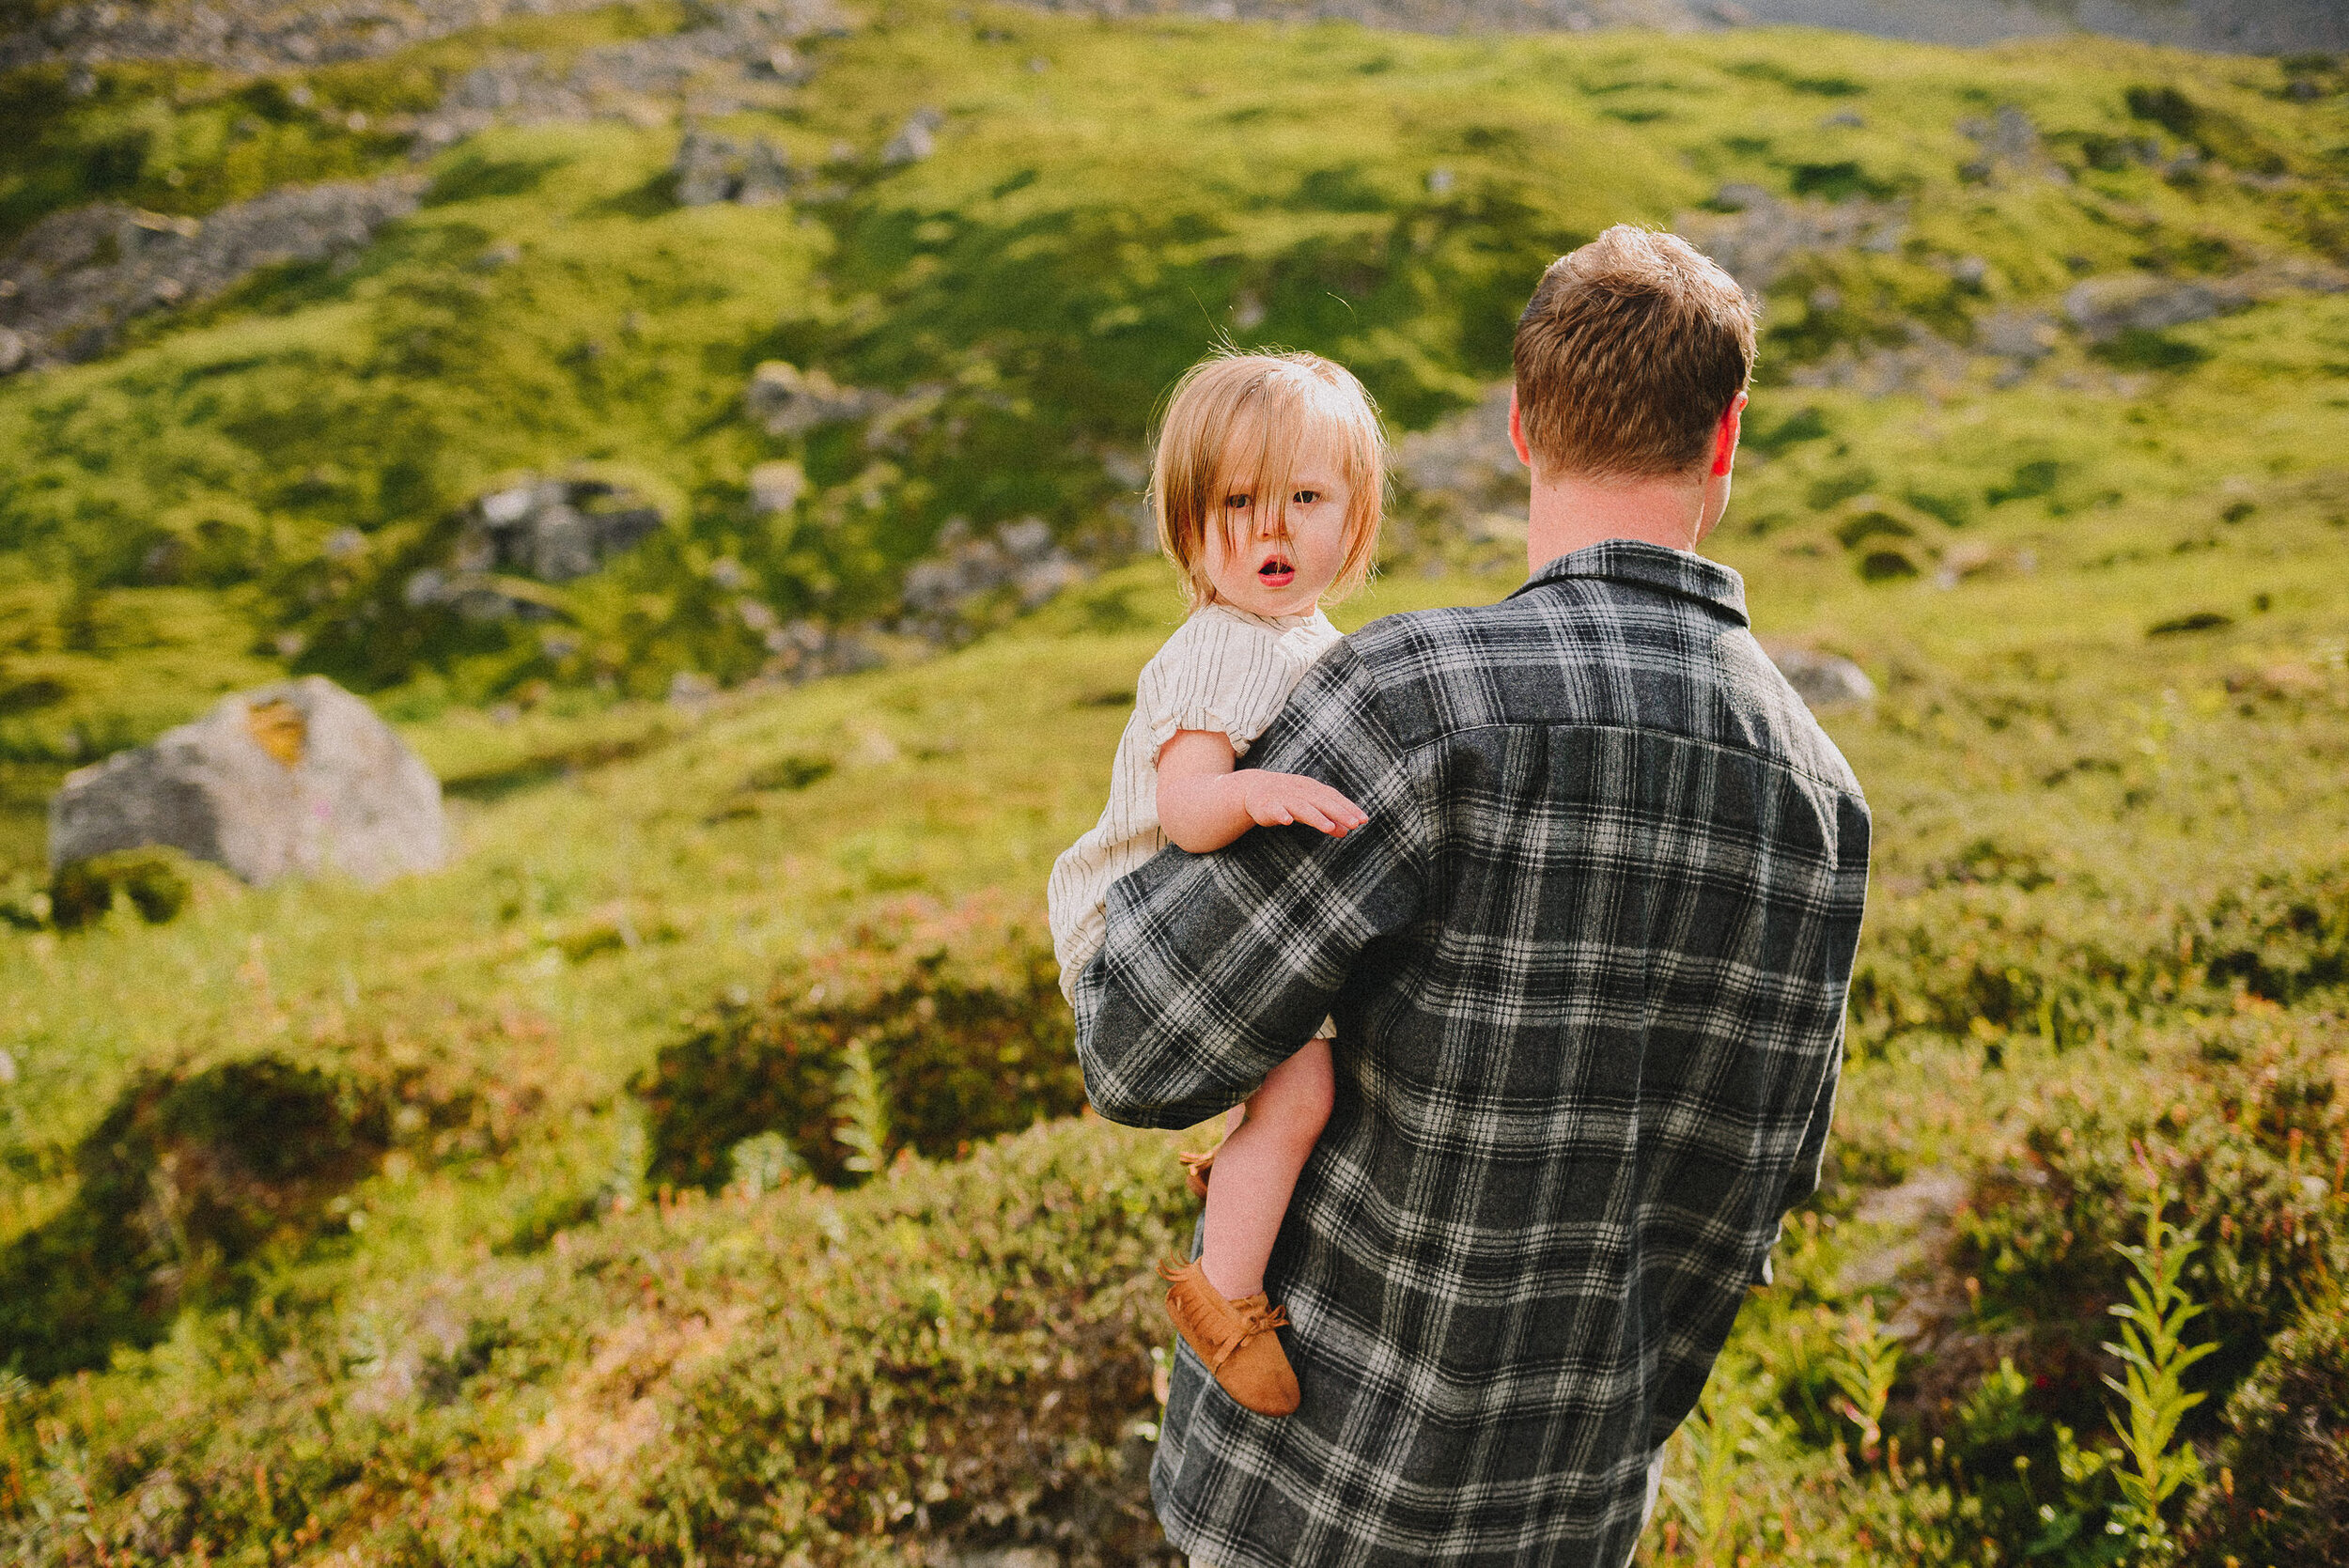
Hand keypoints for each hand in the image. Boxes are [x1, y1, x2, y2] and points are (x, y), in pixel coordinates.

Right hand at [1237, 770, 1367, 836]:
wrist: (1254, 789)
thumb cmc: (1288, 798)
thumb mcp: (1310, 808)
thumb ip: (1328, 818)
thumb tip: (1348, 831)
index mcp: (1312, 789)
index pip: (1334, 797)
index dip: (1348, 808)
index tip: (1363, 820)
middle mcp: (1300, 791)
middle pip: (1322, 802)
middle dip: (1339, 813)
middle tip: (1355, 824)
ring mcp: (1283, 797)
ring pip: (1301, 807)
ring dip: (1315, 816)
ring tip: (1329, 827)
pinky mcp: (1267, 806)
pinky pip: (1274, 810)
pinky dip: (1280, 814)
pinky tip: (1287, 822)